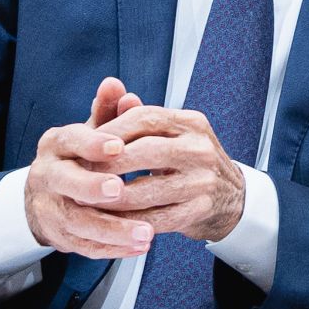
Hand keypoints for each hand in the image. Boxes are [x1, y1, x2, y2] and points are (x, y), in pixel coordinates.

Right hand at [24, 77, 153, 258]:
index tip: (116, 146)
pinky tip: (139, 247)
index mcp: (56, 145)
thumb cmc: (78, 157)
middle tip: (121, 189)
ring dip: (112, 229)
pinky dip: (113, 248)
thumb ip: (107, 111)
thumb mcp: (89, 131)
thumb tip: (116, 85)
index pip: (70, 140)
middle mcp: (47, 175)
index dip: (92, 143)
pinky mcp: (59, 236)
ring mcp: (50, 208)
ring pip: (77, 221)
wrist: (47, 195)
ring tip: (147, 233)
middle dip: (92, 186)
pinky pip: (85, 245)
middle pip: (65, 183)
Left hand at [93, 106, 246, 242]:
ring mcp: (203, 180)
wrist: (229, 195)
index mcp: (191, 123)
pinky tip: (111, 221)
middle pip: (144, 152)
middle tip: (79, 175)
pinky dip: (128, 222)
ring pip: (145, 190)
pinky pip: (155, 218)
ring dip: (110, 199)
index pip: (144, 118)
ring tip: (86, 202)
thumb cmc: (187, 161)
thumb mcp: (170, 133)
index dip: (110, 131)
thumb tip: (108, 86)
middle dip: (106, 166)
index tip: (84, 146)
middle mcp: (200, 148)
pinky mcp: (201, 209)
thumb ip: (136, 115)